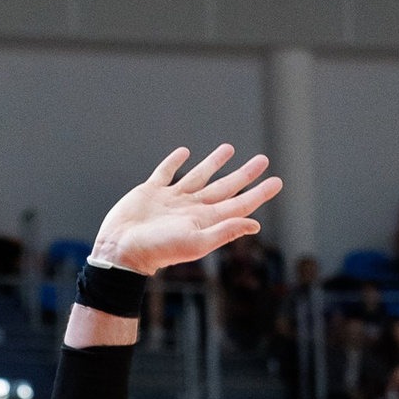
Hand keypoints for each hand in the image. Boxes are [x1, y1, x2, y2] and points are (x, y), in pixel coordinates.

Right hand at [87, 146, 281, 280]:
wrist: (121, 250)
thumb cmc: (159, 249)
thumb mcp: (196, 241)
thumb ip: (226, 230)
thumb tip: (255, 224)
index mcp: (205, 220)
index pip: (239, 204)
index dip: (259, 193)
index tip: (277, 181)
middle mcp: (191, 208)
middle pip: (225, 187)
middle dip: (244, 175)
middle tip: (262, 160)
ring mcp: (171, 199)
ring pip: (199, 176)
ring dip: (214, 163)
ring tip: (229, 149)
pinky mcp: (150, 192)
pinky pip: (166, 173)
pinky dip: (175, 162)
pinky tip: (184, 153)